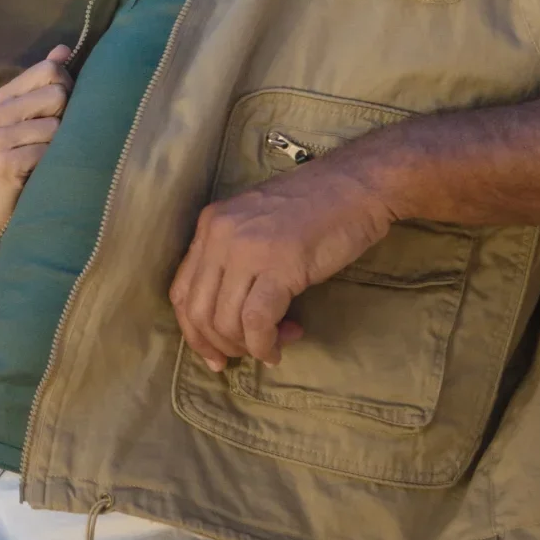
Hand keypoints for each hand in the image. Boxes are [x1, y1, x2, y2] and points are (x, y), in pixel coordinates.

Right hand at [0, 46, 71, 234]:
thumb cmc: (21, 154)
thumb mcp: (32, 115)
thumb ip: (46, 80)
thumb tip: (63, 49)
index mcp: (6, 95)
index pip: (50, 69)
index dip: (66, 85)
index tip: (61, 107)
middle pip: (57, 94)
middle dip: (66, 116)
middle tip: (55, 136)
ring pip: (56, 127)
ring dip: (61, 145)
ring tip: (48, 155)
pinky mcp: (6, 163)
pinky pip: (47, 152)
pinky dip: (52, 162)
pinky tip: (42, 169)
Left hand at [167, 158, 394, 371]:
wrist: (358, 185)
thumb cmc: (316, 209)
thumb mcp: (258, 227)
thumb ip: (236, 263)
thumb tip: (231, 321)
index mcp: (210, 225)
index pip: (181, 290)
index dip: (193, 331)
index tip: (214, 354)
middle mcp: (219, 235)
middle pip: (197, 311)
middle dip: (218, 345)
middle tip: (247, 355)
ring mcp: (247, 248)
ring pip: (225, 320)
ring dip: (247, 346)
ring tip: (275, 345)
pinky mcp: (279, 264)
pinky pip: (256, 320)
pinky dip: (264, 344)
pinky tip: (278, 348)